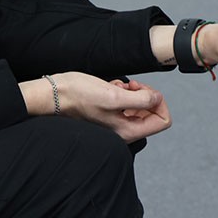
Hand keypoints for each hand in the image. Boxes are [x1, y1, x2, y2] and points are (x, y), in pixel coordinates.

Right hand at [20, 72, 170, 143]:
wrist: (55, 94)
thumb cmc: (79, 96)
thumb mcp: (114, 96)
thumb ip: (141, 99)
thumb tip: (157, 99)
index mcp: (127, 131)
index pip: (162, 121)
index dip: (159, 102)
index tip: (144, 91)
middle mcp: (123, 130)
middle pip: (152, 113)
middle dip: (145, 95)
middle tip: (130, 86)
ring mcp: (115, 122)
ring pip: (139, 106)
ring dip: (132, 91)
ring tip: (118, 86)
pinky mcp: (108, 113)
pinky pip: (126, 102)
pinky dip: (122, 91)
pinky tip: (111, 87)